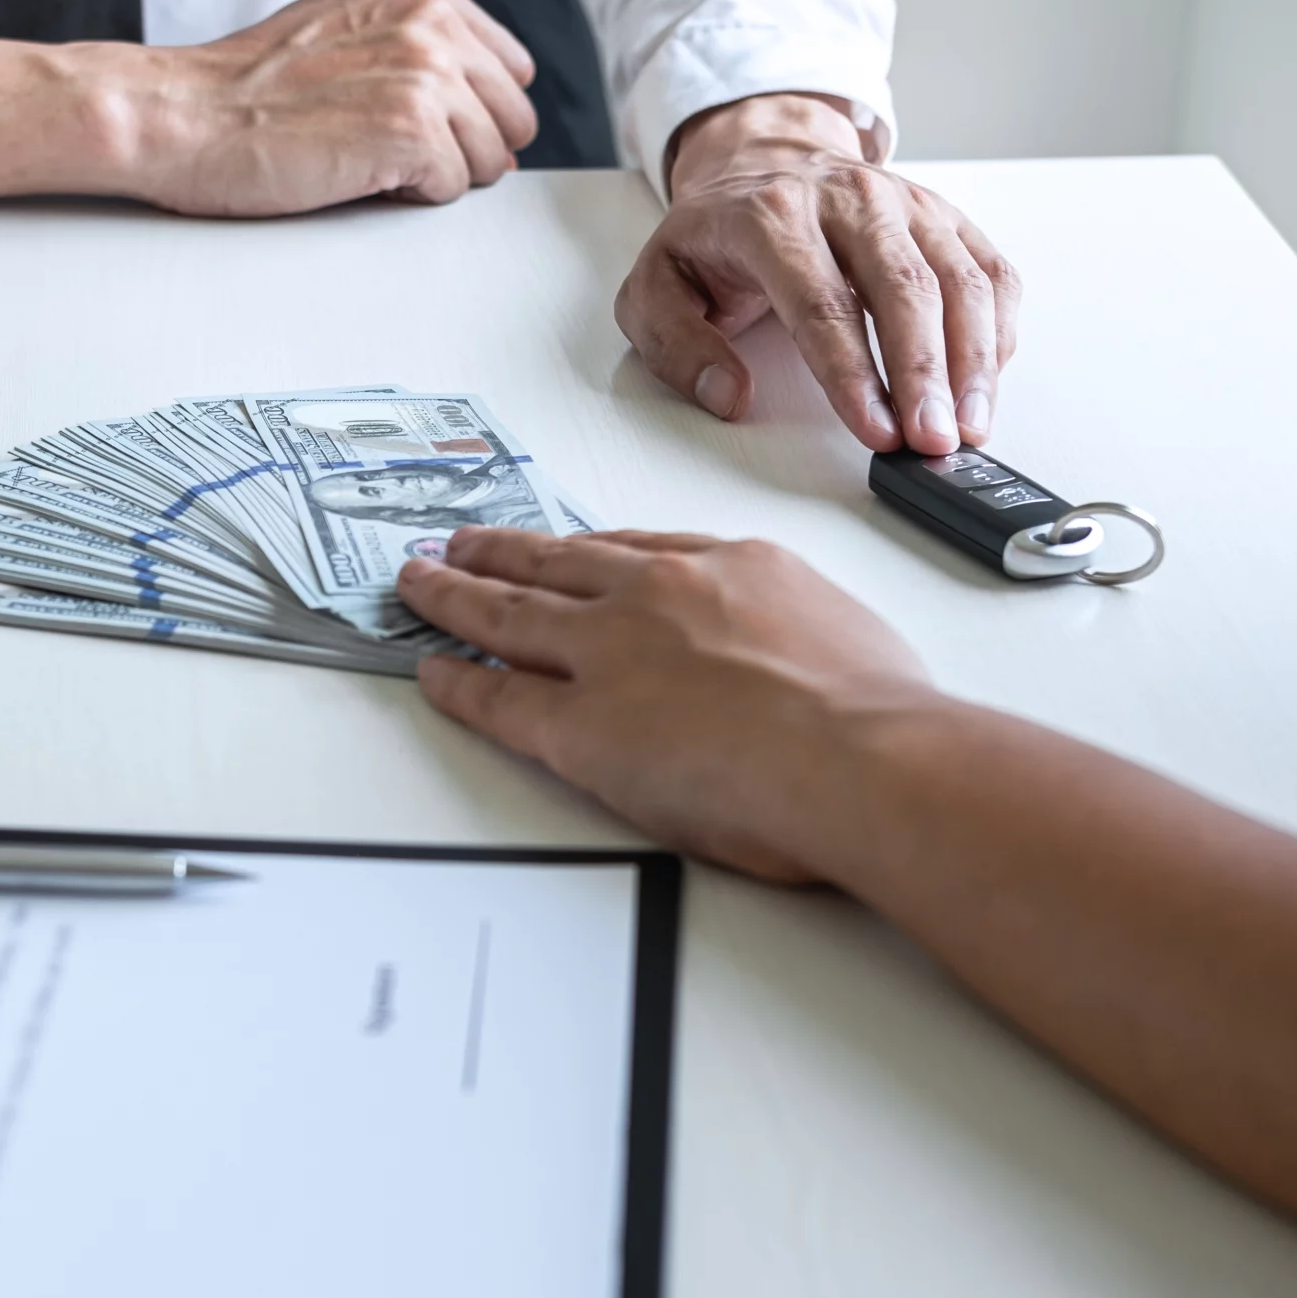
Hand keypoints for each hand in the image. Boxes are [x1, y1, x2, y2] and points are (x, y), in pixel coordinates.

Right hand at [0, 0, 538, 214]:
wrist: (178, 117)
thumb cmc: (242, 90)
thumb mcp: (339, 29)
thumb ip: (411, 46)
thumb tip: (476, 101)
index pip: (509, 68)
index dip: (471, 112)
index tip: (426, 126)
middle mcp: (429, 21)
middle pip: (512, 117)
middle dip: (465, 148)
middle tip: (391, 154)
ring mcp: (424, 74)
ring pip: (490, 159)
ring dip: (435, 176)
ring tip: (365, 161)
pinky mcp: (409, 130)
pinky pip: (451, 190)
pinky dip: (407, 199)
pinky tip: (354, 176)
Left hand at [395, 525, 938, 880]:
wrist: (859, 755)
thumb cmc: (876, 713)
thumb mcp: (851, 637)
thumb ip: (802, 637)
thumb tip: (808, 662)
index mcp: (729, 568)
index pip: (637, 551)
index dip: (587, 551)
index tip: (563, 547)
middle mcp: (656, 596)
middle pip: (555, 563)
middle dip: (502, 551)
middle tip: (463, 543)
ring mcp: (607, 654)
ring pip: (507, 612)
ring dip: (454, 595)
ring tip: (420, 584)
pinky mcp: (575, 723)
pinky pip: (496, 697)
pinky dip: (456, 682)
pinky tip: (432, 672)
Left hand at [617, 94, 1021, 454]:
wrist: (761, 160)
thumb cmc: (715, 236)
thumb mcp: (656, 286)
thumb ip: (675, 345)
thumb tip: (726, 395)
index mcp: (773, 217)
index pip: (822, 303)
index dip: (853, 373)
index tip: (876, 430)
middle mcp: (850, 200)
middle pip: (904, 289)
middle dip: (925, 374)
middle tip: (934, 441)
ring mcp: (907, 204)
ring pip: (959, 281)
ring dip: (972, 362)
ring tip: (970, 428)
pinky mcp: (945, 217)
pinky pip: (989, 272)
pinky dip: (995, 331)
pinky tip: (984, 382)